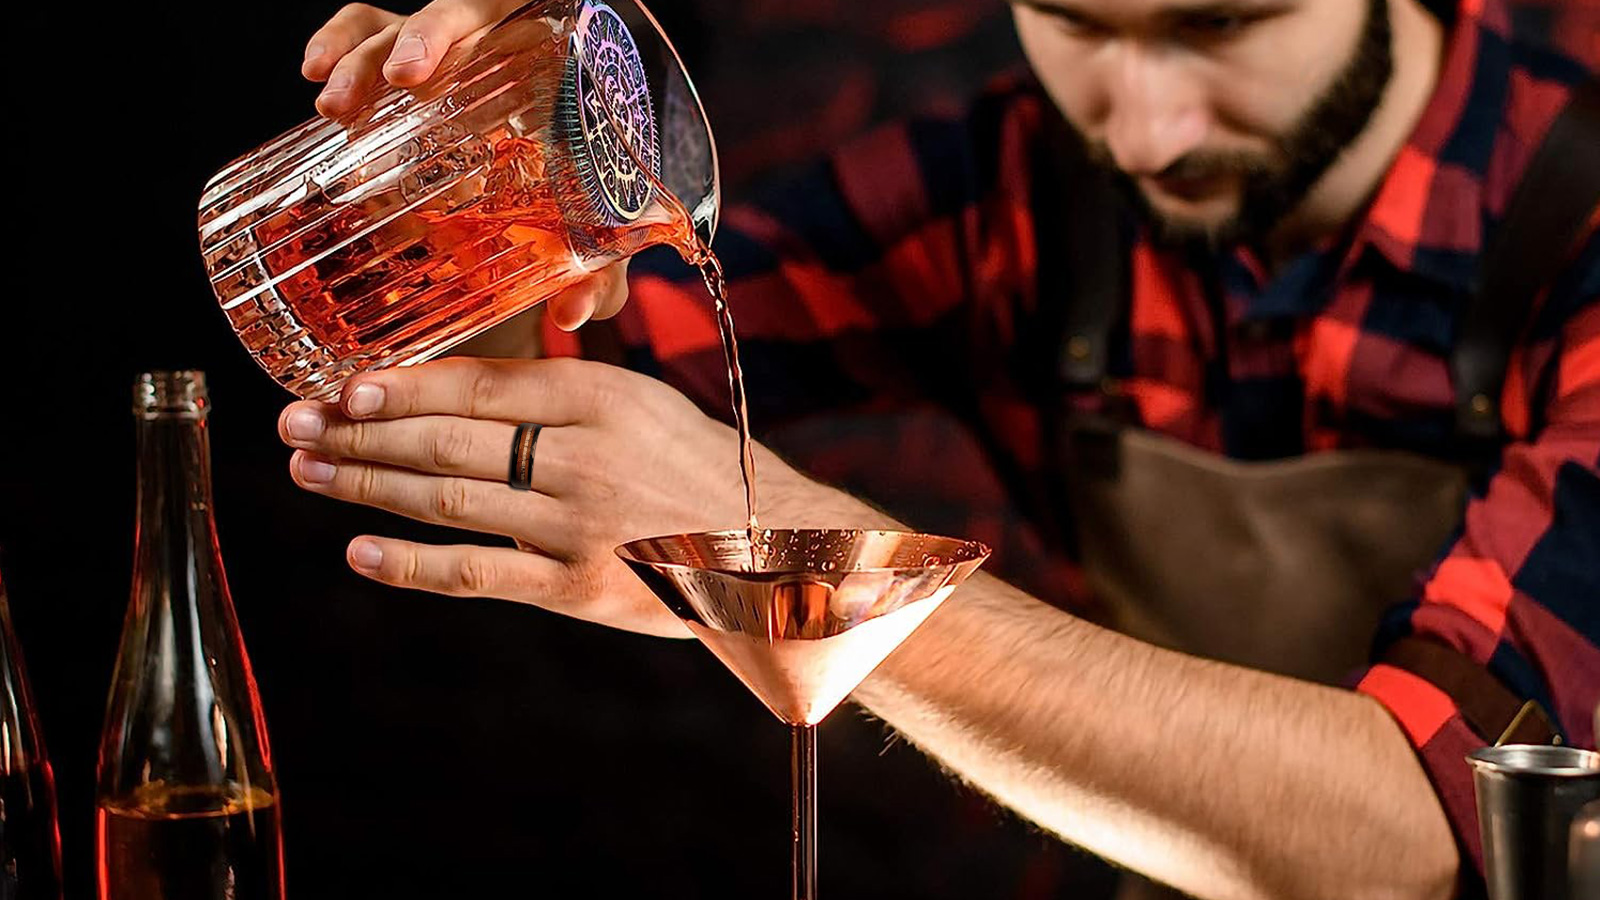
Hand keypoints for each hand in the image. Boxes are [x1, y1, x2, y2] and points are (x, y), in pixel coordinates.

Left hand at [278, 357, 789, 637]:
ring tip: (308, 471)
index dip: (402, 385)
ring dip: (369, 484)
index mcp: (599, 396)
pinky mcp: (577, 587)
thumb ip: (559, 392)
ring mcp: (578, 524)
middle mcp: (584, 455)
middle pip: (448, 439)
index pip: (479, 384)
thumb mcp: (638, 403)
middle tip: (293, 423)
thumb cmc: (695, 466)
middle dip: (360, 431)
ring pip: (451, 500)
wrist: (771, 547)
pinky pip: (480, 574)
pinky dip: (414, 566)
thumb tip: (460, 382)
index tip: (342, 384)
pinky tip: (360, 553)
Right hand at [301, 2, 630, 331]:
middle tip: (399, 80)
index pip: (524, 21)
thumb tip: (573, 312)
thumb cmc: (583, 216)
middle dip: (421, 38)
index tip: (443, 72)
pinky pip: (368, 35)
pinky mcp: (407, 76)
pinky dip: (338, 44)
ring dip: (360, 59)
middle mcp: (497, 55)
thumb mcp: (595, 244)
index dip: (481, 34)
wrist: (552, 224)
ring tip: (334, 105)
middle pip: (456, 15)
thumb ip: (598, 273)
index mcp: (557, 76)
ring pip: (397, 30)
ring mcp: (447, 61)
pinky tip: (315, 72)